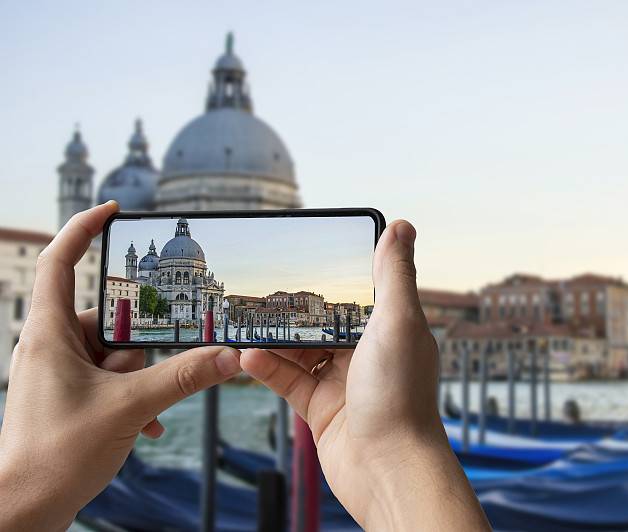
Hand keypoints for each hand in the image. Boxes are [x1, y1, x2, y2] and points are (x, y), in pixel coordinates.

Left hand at [0, 202, 242, 531]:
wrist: (23, 510)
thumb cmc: (53, 457)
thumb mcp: (128, 408)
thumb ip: (182, 377)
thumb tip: (226, 356)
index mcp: (49, 334)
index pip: (60, 262)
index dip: (83, 229)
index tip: (114, 211)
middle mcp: (50, 346)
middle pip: (106, 318)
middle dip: (136, 348)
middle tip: (142, 377)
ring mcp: (59, 372)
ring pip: (113, 353)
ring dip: (138, 380)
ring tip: (140, 412)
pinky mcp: (69, 394)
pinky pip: (109, 379)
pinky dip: (131, 396)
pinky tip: (144, 424)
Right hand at [240, 221, 490, 530]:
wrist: (387, 468)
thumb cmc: (401, 395)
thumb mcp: (399, 322)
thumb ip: (394, 274)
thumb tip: (402, 226)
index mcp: (393, 331)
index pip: (361, 293)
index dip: (337, 275)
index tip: (310, 255)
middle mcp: (369, 355)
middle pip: (326, 322)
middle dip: (297, 308)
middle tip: (265, 289)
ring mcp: (343, 382)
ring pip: (302, 350)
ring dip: (276, 338)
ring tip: (248, 319)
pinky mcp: (320, 408)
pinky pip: (289, 380)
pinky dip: (268, 367)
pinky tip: (247, 355)